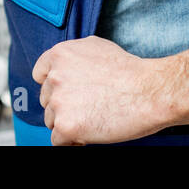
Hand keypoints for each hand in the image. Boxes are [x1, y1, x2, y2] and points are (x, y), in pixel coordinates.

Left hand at [32, 35, 172, 144]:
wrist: (149, 92)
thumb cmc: (129, 71)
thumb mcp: (96, 47)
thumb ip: (73, 56)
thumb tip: (62, 68)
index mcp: (59, 55)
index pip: (40, 75)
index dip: (54, 87)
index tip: (65, 94)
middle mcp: (55, 77)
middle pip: (47, 100)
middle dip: (64, 106)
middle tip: (88, 107)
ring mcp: (59, 102)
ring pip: (52, 120)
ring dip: (68, 123)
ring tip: (92, 119)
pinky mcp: (66, 126)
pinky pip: (58, 141)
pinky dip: (72, 141)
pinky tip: (89, 133)